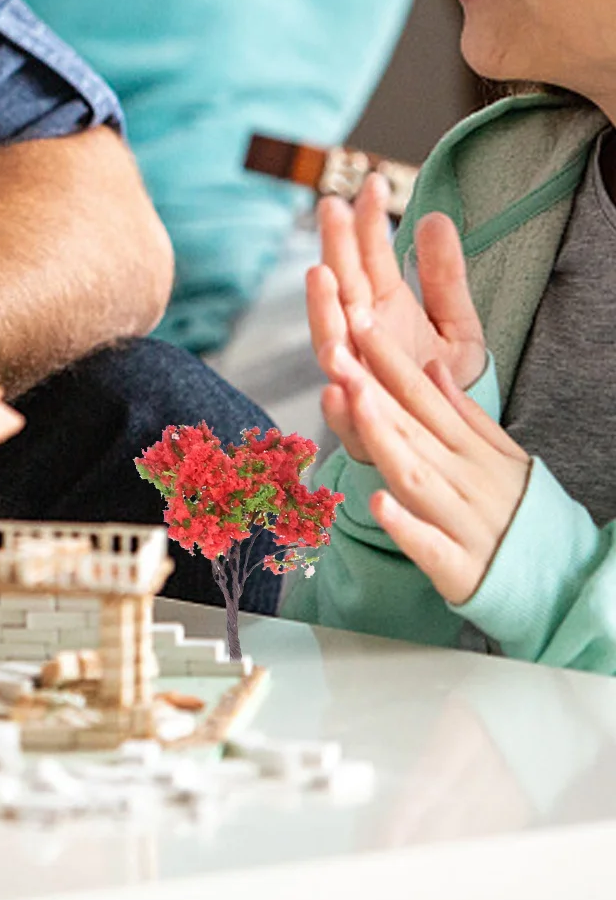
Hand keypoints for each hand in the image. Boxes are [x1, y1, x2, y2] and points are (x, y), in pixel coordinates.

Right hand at [307, 174, 486, 461]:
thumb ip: (444, 277)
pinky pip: (344, 417)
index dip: (366, 221)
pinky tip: (335, 384)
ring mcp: (355, 378)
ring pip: (331, 341)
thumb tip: (436, 216)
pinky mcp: (361, 427)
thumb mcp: (456, 325)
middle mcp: (358, 338)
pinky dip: (337, 404)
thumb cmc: (439, 380)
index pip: (367, 256)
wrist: (445, 441)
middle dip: (335, 247)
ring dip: (322, 309)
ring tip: (321, 275)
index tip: (369, 184)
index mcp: (378, 308)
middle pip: (341, 287)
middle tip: (332, 208)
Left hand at [324, 308, 528, 605]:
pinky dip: (405, 525)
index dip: (388, 357)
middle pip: (410, 427)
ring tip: (354, 402)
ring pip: (414, 475)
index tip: (357, 318)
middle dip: (370, 387)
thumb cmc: (523, 511)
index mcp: (470, 448)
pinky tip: (378, 502)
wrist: (564, 581)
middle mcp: (464, 478)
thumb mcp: (503, 454)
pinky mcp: (459, 568)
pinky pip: (429, 545)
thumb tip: (431, 365)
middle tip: (335, 349)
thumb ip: (465, 412)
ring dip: (384, 439)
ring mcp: (461, 522)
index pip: (422, 394)